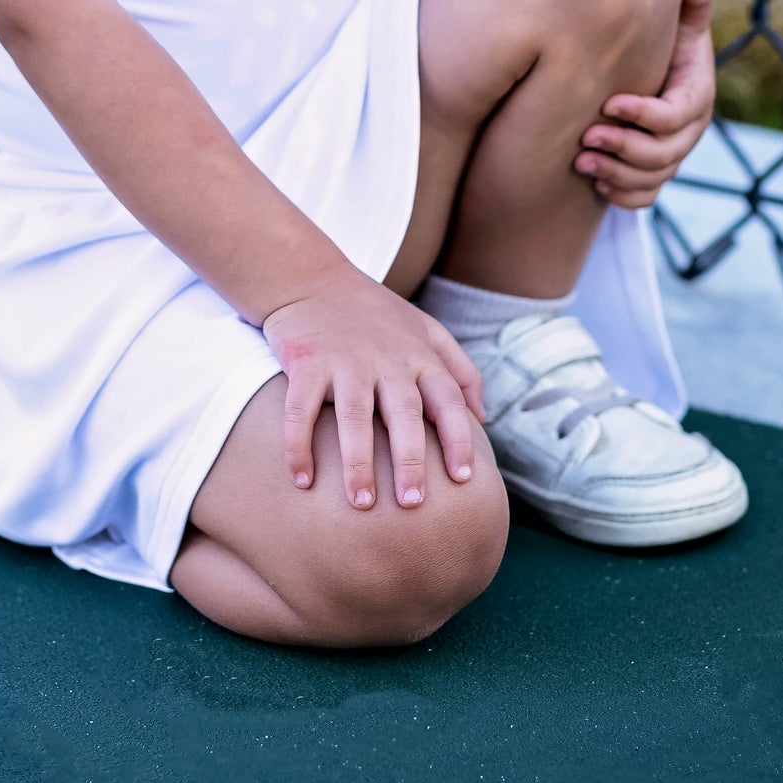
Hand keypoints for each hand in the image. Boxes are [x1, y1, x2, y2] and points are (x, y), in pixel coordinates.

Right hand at [261, 272, 484, 511]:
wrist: (312, 278)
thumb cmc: (376, 314)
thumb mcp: (426, 329)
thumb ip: (459, 369)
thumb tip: (483, 419)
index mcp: (418, 355)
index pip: (447, 399)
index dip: (459, 438)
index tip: (464, 479)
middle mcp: (386, 358)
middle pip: (404, 413)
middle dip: (410, 460)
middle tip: (412, 503)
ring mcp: (344, 361)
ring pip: (354, 416)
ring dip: (358, 462)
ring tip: (362, 504)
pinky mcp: (305, 362)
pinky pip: (300, 410)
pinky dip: (299, 446)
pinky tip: (302, 481)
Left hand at [573, 0, 717, 208]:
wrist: (656, 67)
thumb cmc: (666, 38)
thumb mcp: (681, 19)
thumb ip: (692, 2)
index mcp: (696, 96)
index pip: (675, 115)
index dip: (644, 114)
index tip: (608, 103)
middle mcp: (687, 131)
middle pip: (663, 154)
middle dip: (624, 148)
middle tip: (586, 136)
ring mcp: (671, 155)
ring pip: (651, 179)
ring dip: (616, 175)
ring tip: (579, 161)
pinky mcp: (653, 172)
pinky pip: (644, 197)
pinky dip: (622, 196)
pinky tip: (595, 185)